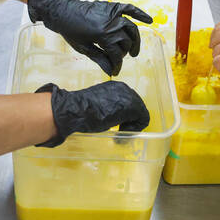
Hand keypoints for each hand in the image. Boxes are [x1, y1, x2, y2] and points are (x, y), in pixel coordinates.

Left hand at [27, 0, 151, 74]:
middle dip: (124, 53)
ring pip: (131, 29)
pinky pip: (130, 9)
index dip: (117, 65)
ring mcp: (113, 14)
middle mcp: (111, 24)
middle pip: (126, 42)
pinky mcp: (112, 6)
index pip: (117, 54)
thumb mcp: (83, 48)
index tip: (115, 71)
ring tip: (133, 51)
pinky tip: (149, 20)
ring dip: (135, 40)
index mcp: (103, 36)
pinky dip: (140, 14)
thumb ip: (99, 58)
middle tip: (120, 58)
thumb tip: (110, 72)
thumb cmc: (71, 31)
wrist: (63, 11)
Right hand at [35, 81, 149, 146]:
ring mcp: (129, 97)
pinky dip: (135, 128)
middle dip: (131, 120)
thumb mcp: (97, 105)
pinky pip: (143, 119)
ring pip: (141, 113)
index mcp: (115, 86)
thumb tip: (110, 115)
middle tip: (121, 131)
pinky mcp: (132, 107)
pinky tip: (123, 133)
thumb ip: (107, 107)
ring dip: (133, 125)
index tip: (118, 125)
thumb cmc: (81, 109)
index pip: (129, 101)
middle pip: (137, 106)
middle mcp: (124, 88)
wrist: (76, 110)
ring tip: (122, 133)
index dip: (125, 115)